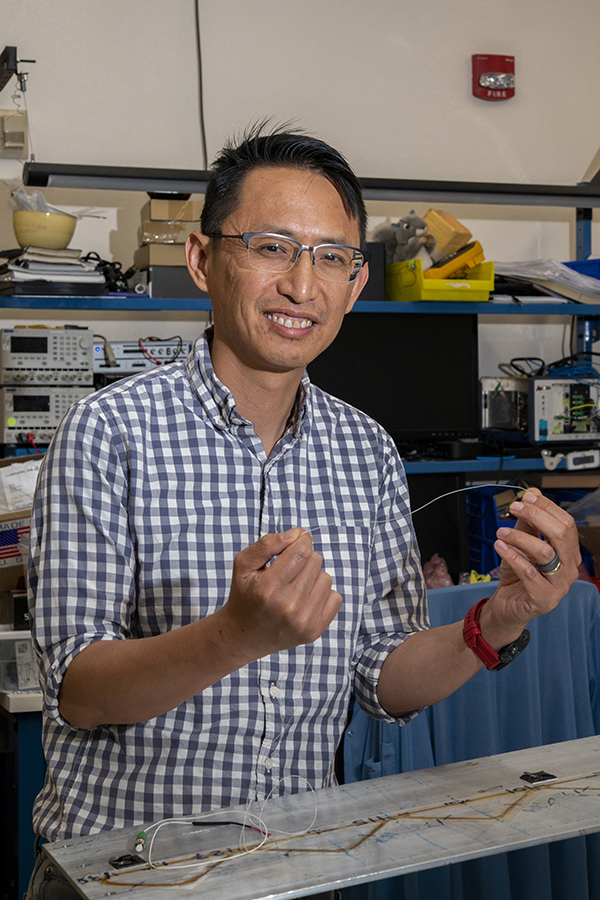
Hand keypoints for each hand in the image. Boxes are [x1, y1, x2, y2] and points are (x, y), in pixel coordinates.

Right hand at [221, 527, 341, 659]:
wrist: (243, 636)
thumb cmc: (244, 595)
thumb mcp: (244, 564)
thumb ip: (268, 544)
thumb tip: (298, 534)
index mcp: (269, 588)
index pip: (302, 551)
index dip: (300, 541)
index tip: (293, 544)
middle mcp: (288, 606)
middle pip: (315, 561)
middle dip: (303, 559)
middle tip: (287, 571)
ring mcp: (303, 621)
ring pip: (326, 578)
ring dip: (312, 577)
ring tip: (293, 587)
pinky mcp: (315, 631)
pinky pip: (335, 597)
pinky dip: (321, 594)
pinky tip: (304, 600)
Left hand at [481, 489, 580, 645]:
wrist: (508, 605)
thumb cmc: (517, 575)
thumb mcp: (521, 544)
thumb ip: (528, 523)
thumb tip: (532, 495)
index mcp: (568, 552)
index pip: (566, 523)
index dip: (546, 507)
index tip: (526, 497)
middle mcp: (569, 568)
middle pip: (560, 534)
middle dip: (536, 516)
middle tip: (515, 509)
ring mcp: (559, 585)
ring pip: (545, 552)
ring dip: (519, 537)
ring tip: (501, 533)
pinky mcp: (544, 599)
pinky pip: (529, 573)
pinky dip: (513, 557)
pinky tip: (501, 548)